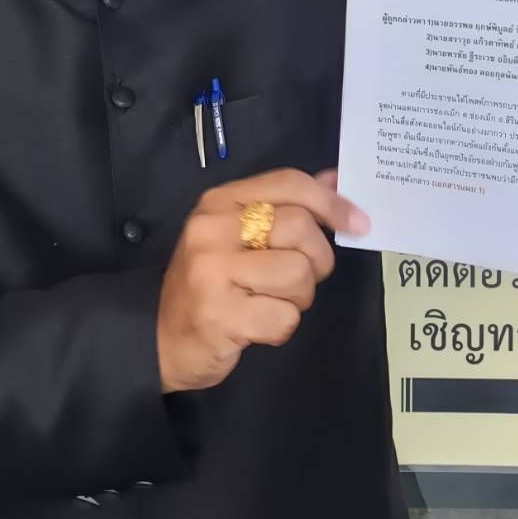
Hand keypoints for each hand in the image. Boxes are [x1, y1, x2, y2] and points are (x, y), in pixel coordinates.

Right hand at [156, 169, 369, 393]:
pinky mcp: (220, 315)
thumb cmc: (209, 284)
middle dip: (317, 259)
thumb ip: (285, 205)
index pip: (288, 183)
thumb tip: (334, 180)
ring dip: (298, 298)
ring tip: (270, 302)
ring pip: (298, 274)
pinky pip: (285, 317)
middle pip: (300, 227)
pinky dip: (281, 328)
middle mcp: (212, 230)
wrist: (159, 338)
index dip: (332, 202)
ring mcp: (212, 272)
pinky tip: (256, 326)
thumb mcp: (238, 235)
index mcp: (219, 202)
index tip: (358, 223)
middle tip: (300, 278)